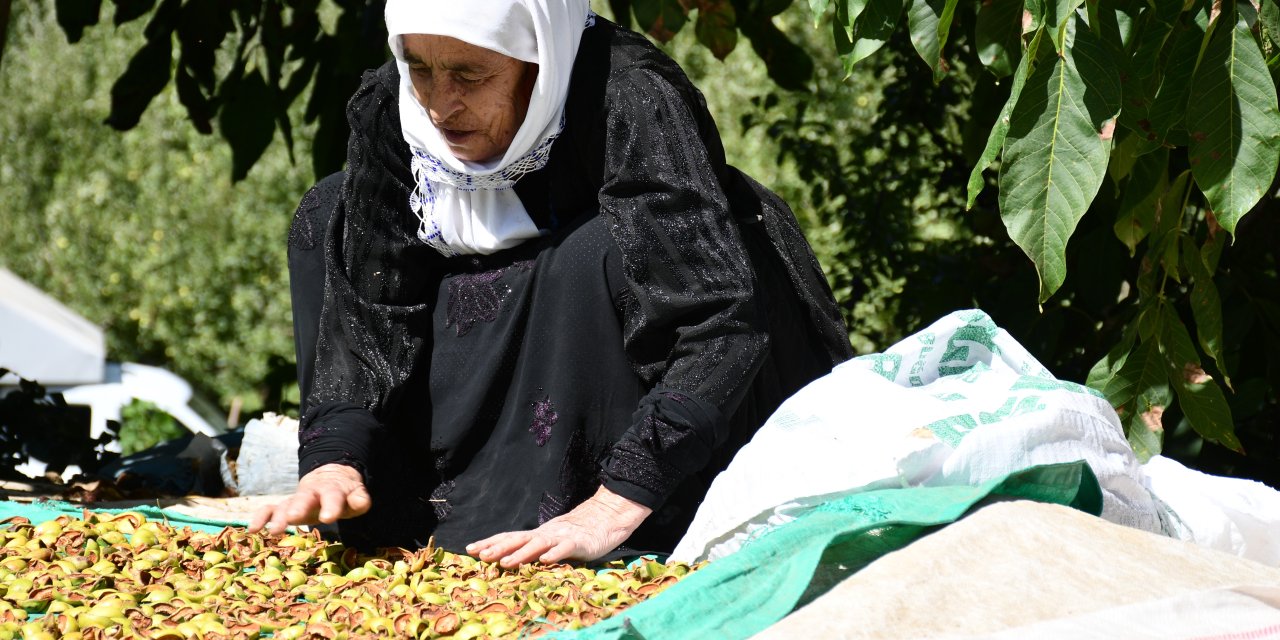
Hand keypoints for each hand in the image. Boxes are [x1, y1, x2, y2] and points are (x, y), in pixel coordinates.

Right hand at [247, 463, 371, 535]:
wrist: (331, 477)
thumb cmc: (345, 494)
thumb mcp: (356, 495)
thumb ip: (359, 500)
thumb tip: (361, 503)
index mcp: (332, 490)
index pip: (332, 496)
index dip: (331, 506)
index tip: (328, 517)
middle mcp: (311, 493)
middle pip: (303, 498)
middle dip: (298, 507)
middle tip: (293, 518)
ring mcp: (296, 499)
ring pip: (284, 505)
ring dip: (277, 517)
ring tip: (272, 531)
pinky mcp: (285, 506)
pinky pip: (270, 509)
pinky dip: (261, 517)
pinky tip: (252, 530)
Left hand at [466, 486, 652, 567]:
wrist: (606, 518)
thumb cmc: (577, 533)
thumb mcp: (552, 541)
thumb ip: (535, 548)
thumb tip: (509, 558)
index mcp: (538, 534)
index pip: (509, 537)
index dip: (490, 542)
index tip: (470, 549)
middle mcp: (546, 534)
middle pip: (518, 540)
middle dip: (498, 548)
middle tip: (480, 556)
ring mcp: (561, 537)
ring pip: (538, 545)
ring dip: (521, 554)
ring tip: (505, 563)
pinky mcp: (579, 543)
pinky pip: (565, 549)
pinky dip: (555, 554)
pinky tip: (545, 561)